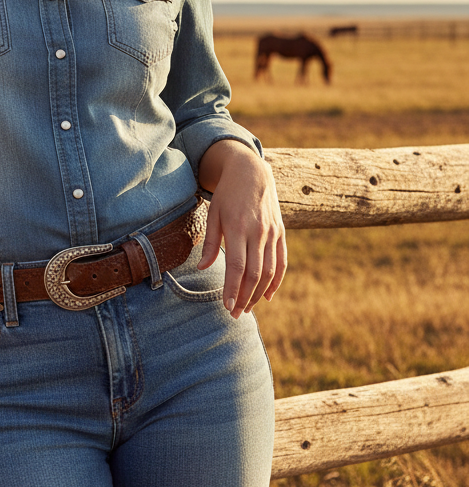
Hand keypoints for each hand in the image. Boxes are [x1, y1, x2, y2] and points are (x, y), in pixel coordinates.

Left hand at [197, 139, 285, 318]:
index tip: (227, 306)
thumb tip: (204, 267)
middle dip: (245, 297)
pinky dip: (276, 281)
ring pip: (269, 271)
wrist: (252, 172)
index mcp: (237, 227)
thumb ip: (210, 241)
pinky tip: (267, 295)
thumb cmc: (226, 194)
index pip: (236, 266)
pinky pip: (281, 262)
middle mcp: (257, 232)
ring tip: (247, 308)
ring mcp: (272, 233)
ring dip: (259, 293)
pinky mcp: (280, 233)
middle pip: (254, 273)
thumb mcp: (212, 213)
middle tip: (235, 314)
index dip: (233, 288)